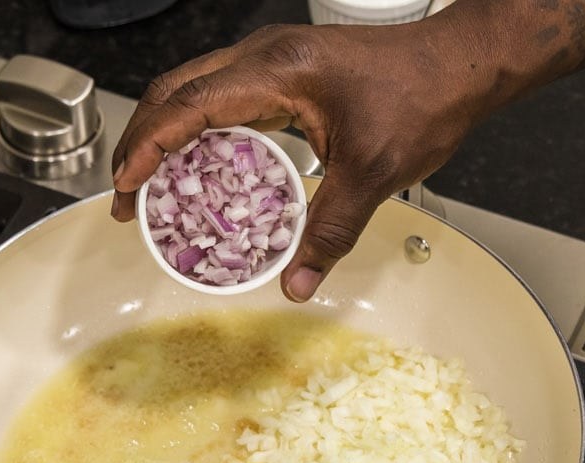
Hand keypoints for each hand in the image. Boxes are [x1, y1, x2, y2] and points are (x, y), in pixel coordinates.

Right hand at [109, 19, 505, 301]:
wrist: (460, 65)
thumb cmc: (424, 97)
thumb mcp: (372, 174)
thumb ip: (330, 232)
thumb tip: (299, 284)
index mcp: (277, 70)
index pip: (189, 106)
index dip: (148, 147)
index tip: (125, 187)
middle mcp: (266, 57)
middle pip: (176, 92)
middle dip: (141, 142)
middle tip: (126, 196)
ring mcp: (274, 61)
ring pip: (195, 90)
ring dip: (166, 134)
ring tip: (150, 185)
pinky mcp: (286, 73)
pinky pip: (225, 98)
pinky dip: (200, 132)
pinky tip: (201, 169)